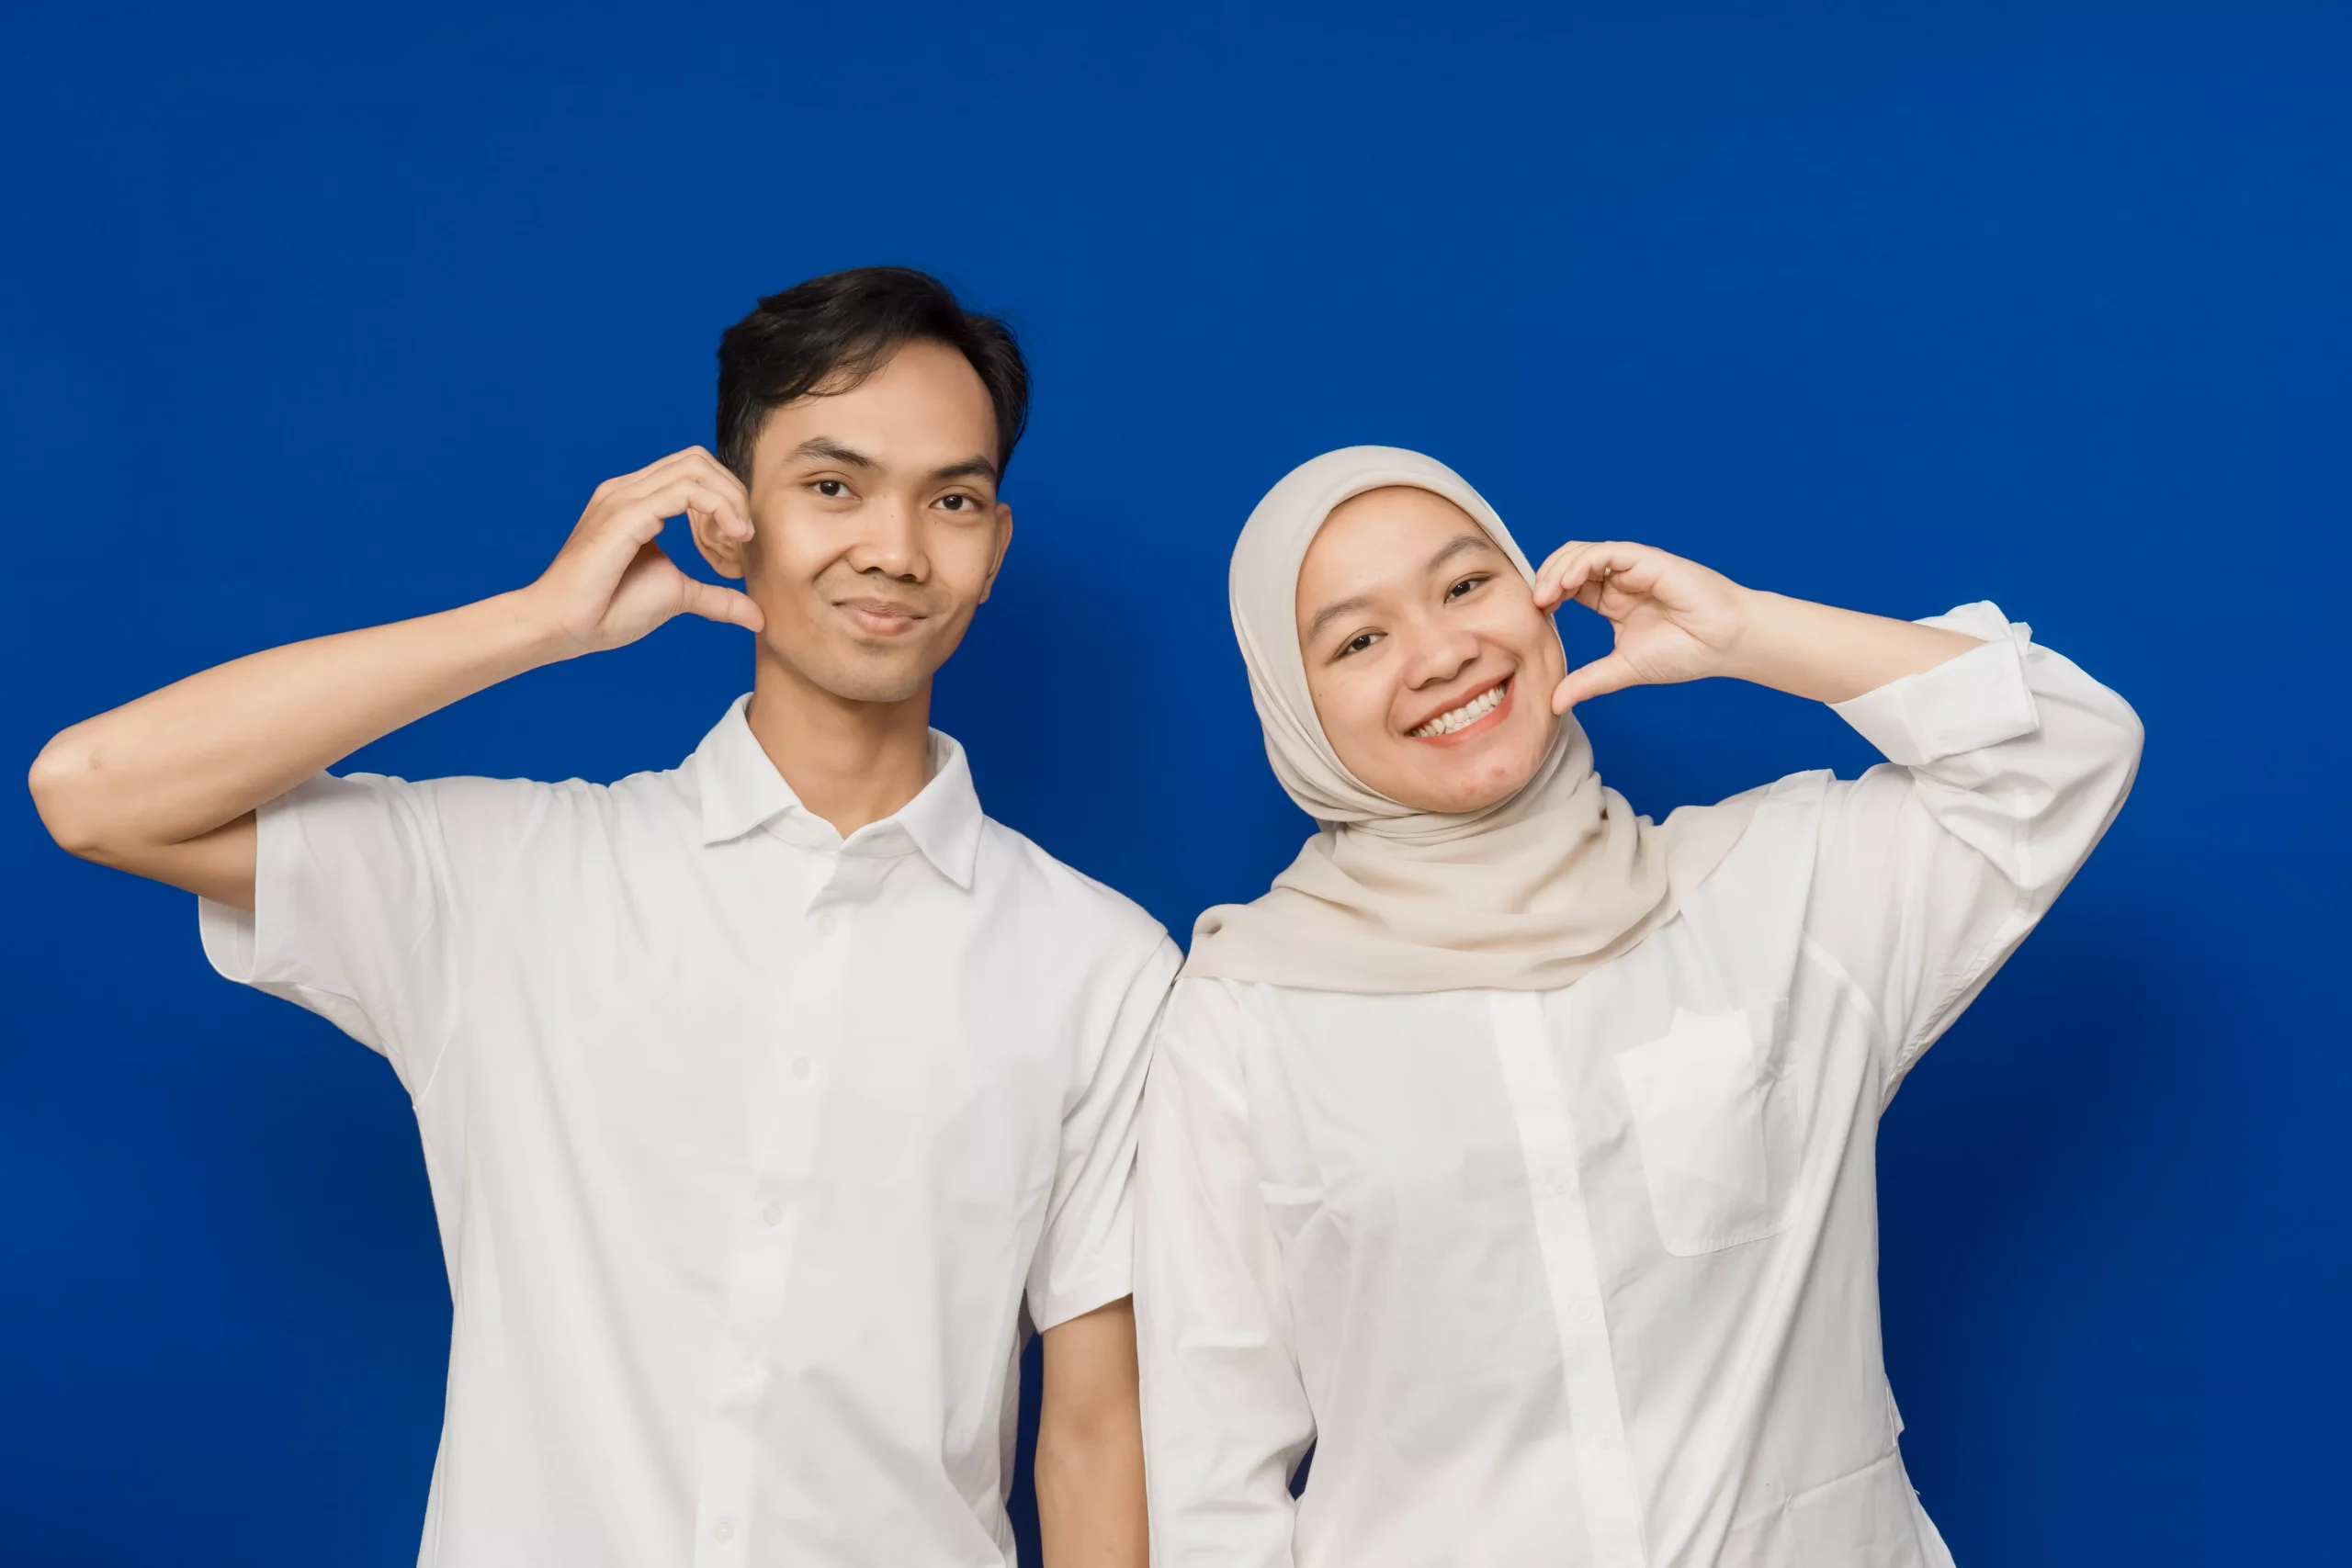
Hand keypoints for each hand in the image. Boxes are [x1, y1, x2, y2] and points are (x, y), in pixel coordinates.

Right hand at [522, 447, 764, 655]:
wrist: (562, 626)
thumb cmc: (608, 610)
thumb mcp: (678, 596)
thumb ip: (716, 598)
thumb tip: (756, 616)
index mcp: (637, 500)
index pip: (693, 470)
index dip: (726, 496)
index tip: (742, 539)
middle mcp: (628, 489)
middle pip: (697, 460)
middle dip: (733, 491)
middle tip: (745, 534)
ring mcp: (624, 497)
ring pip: (694, 469)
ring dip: (729, 499)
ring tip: (741, 537)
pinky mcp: (625, 515)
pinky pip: (684, 492)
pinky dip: (718, 508)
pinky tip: (731, 538)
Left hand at [1531, 540, 1752, 711]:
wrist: (1725, 644)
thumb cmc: (1685, 652)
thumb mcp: (1624, 669)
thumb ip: (1588, 681)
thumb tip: (1554, 703)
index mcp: (1611, 600)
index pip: (1568, 586)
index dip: (1547, 595)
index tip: (1535, 617)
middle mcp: (1618, 579)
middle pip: (1568, 563)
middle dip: (1545, 579)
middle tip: (1536, 605)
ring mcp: (1632, 568)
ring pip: (1582, 552)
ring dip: (1558, 569)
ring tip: (1546, 596)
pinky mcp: (1646, 560)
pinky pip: (1607, 551)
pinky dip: (1583, 563)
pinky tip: (1569, 583)